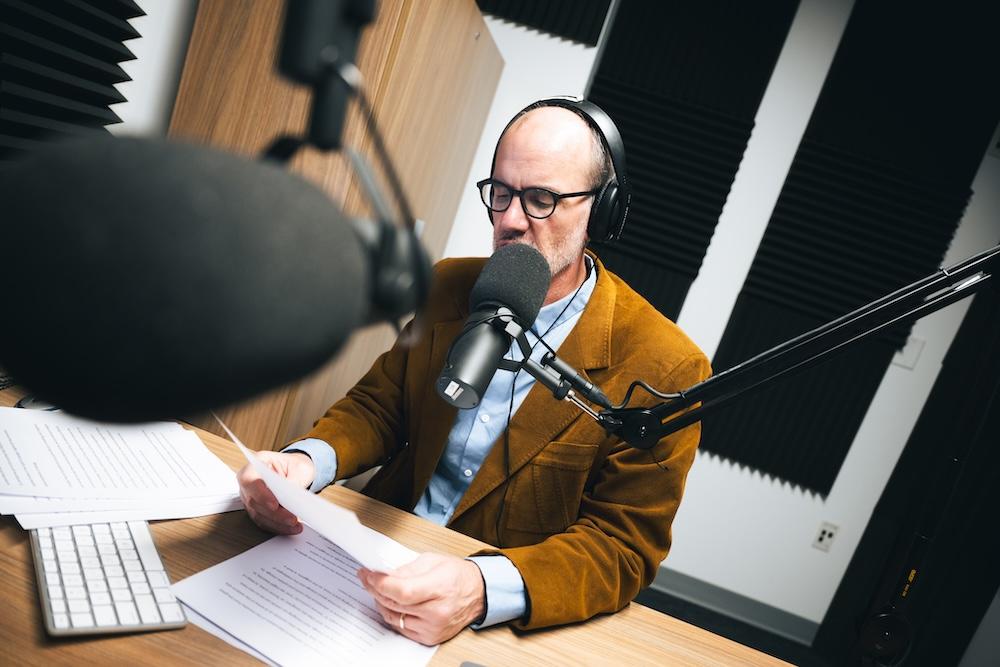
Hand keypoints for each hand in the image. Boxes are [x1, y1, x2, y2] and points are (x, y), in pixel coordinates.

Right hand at [236, 450, 314, 534]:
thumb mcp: (299, 467)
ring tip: (295, 525)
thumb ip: (294, 480)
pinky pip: (264, 521)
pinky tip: (291, 528)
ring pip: (258, 515)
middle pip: (254, 502)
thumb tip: (291, 498)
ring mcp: (250, 497)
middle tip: (292, 518)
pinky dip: (278, 527)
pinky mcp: (257, 510)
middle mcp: (248, 482)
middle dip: (274, 513)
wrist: (295, 470)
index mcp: (255, 464)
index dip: (261, 494)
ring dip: (277, 523)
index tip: (275, 505)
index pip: (250, 481)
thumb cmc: (294, 465)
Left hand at [359, 553, 485, 645]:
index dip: (380, 583)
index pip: (401, 591)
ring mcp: (432, 627)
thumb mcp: (432, 561)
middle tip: (368, 579)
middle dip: (376, 589)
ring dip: (381, 603)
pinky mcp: (429, 637)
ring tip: (378, 590)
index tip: (368, 575)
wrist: (477, 594)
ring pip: (393, 617)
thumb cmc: (457, 576)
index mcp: (439, 588)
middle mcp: (436, 612)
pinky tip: (390, 604)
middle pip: (394, 604)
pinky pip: (401, 628)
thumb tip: (383, 575)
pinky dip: (392, 615)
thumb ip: (406, 569)